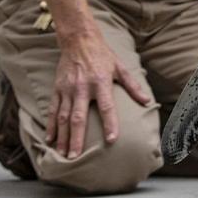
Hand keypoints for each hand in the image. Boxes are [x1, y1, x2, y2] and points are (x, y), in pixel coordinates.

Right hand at [46, 34, 150, 159]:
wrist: (79, 40)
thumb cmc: (103, 55)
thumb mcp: (120, 67)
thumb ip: (133, 85)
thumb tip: (147, 101)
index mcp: (101, 83)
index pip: (107, 107)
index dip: (110, 124)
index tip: (111, 140)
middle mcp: (83, 88)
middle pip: (79, 117)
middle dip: (77, 138)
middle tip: (75, 157)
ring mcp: (68, 89)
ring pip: (63, 117)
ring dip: (63, 137)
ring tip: (62, 153)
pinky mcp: (57, 88)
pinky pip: (53, 110)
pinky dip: (51, 125)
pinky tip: (50, 139)